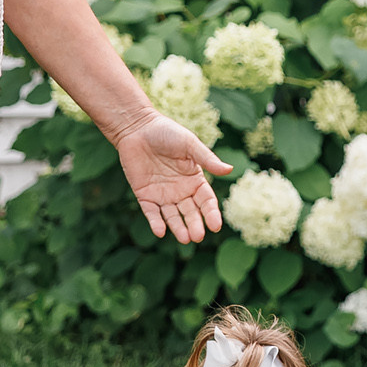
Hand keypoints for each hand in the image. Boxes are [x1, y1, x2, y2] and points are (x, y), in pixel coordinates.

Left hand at [115, 114, 230, 242]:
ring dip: (178, 228)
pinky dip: (156, 222)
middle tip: (198, 236)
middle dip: (195, 224)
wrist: (137, 127)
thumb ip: (207, 159)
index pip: (206, 201)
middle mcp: (181, 191)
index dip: (211, 213)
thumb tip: (229, 170)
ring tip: (185, 239)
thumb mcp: (189, 144)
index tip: (216, 226)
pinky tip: (160, 231)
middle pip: (191, 212)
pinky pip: (151, 212)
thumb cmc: (167, 132)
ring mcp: (162, 194)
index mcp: (195, 179)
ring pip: (173, 216)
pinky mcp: (144, 195)